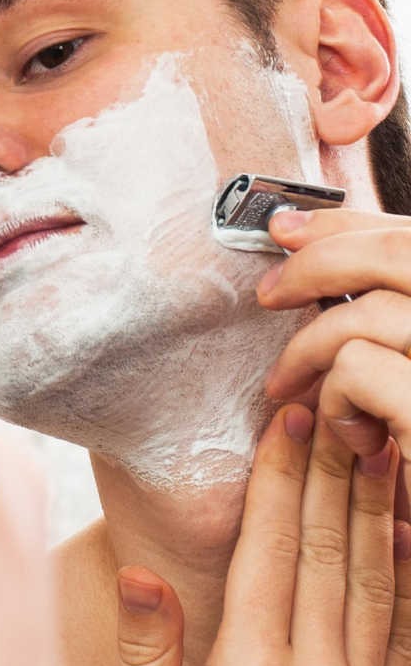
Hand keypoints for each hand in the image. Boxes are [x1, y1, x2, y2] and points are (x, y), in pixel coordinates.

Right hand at [108, 405, 410, 665]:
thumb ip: (142, 657)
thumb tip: (141, 574)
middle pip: (329, 553)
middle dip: (330, 473)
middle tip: (332, 409)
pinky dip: (410, 573)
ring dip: (375, 508)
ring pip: (379, 584)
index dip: (278, 482)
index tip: (284, 425)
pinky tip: (407, 529)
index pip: (270, 553)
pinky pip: (410, 635)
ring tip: (375, 445)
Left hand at [261, 208, 410, 467]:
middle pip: (403, 253)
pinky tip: (356, 440)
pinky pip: (359, 368)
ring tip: (303, 392)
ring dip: (315, 350)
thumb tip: (293, 229)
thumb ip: (386, 302)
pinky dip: (337, 400)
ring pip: (369, 315)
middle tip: (269, 294)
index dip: (352, 225)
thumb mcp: (409, 367)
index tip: (287, 232)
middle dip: (320, 262)